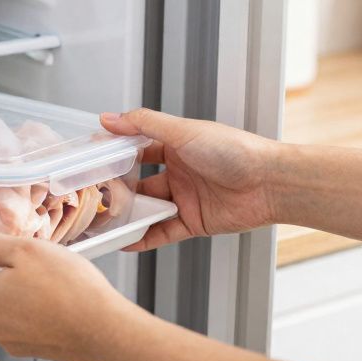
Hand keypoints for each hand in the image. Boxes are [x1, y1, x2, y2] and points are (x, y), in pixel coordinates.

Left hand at [0, 232, 139, 360]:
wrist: (104, 330)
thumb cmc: (68, 288)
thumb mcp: (25, 250)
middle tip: (15, 256)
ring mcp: (8, 340)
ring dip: (10, 291)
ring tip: (43, 277)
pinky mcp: (29, 348)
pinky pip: (18, 321)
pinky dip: (27, 308)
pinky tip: (52, 298)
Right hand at [100, 109, 278, 248]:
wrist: (270, 183)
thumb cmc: (234, 150)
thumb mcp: (183, 131)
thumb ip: (144, 125)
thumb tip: (109, 118)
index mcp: (177, 146)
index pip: (138, 150)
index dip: (116, 156)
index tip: (92, 162)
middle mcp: (180, 171)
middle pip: (140, 183)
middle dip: (118, 191)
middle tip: (94, 197)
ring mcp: (186, 198)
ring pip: (149, 209)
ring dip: (129, 216)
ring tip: (104, 222)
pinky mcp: (194, 222)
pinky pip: (163, 232)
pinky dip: (145, 238)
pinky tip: (126, 242)